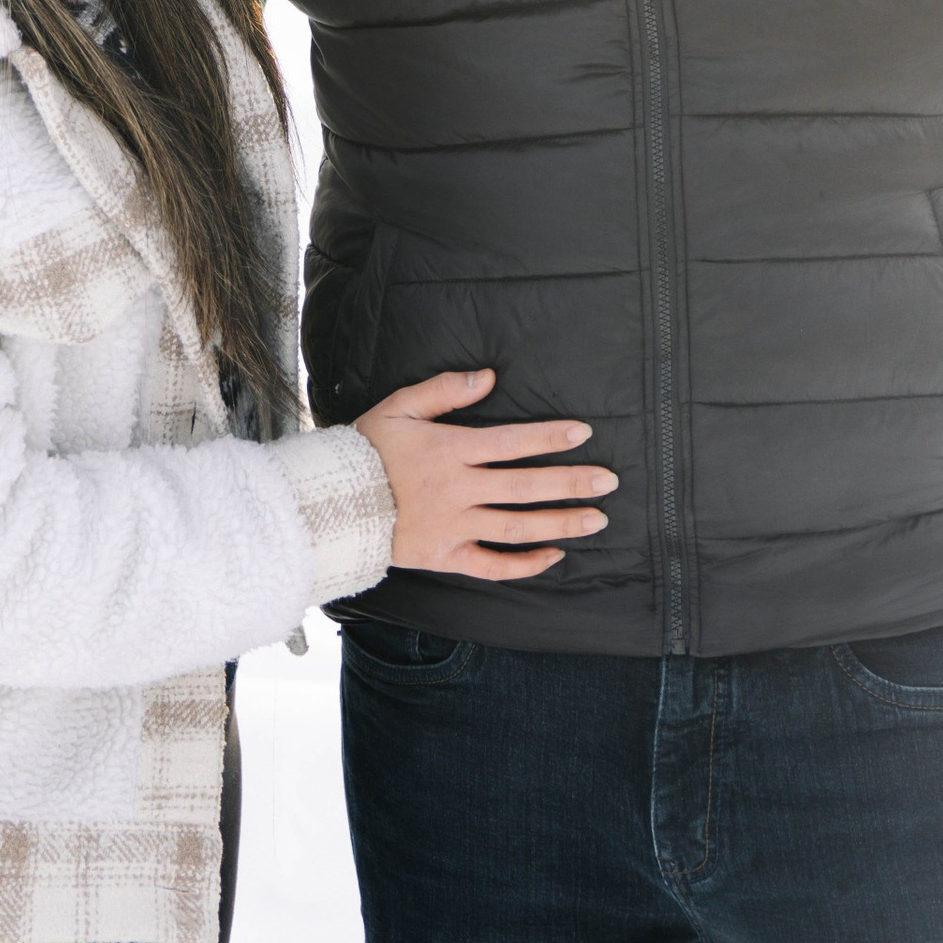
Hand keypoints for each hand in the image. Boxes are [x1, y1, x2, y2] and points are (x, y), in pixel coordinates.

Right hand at [355, 368, 617, 582]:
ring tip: (596, 520)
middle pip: (524, 486)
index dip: (548, 436)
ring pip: (517, 527)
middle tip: (609, 481)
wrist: (333, 505)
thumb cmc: (367, 449)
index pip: (511, 442)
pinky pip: (493, 565)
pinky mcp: (447, 556)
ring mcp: (455, 527)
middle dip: (571, 482)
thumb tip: (488, 378)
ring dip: (560, 523)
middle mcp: (459, 490)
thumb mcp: (400, 407)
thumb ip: (444, 390)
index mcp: (451, 450)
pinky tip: (553, 556)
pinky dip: (525, 564)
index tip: (583, 433)